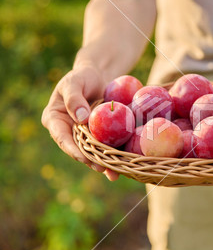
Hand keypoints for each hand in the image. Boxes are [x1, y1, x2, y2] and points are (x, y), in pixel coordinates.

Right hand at [41, 65, 119, 180]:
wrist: (97, 76)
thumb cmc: (82, 77)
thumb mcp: (74, 83)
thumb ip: (74, 99)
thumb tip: (81, 118)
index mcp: (55, 119)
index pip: (61, 137)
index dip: (71, 149)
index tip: (82, 157)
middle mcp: (67, 130)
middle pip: (77, 148)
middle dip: (89, 160)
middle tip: (101, 168)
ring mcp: (83, 135)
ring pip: (92, 151)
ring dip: (102, 163)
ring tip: (112, 173)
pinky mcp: (98, 135)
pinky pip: (105, 147)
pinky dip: (113, 156)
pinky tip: (121, 167)